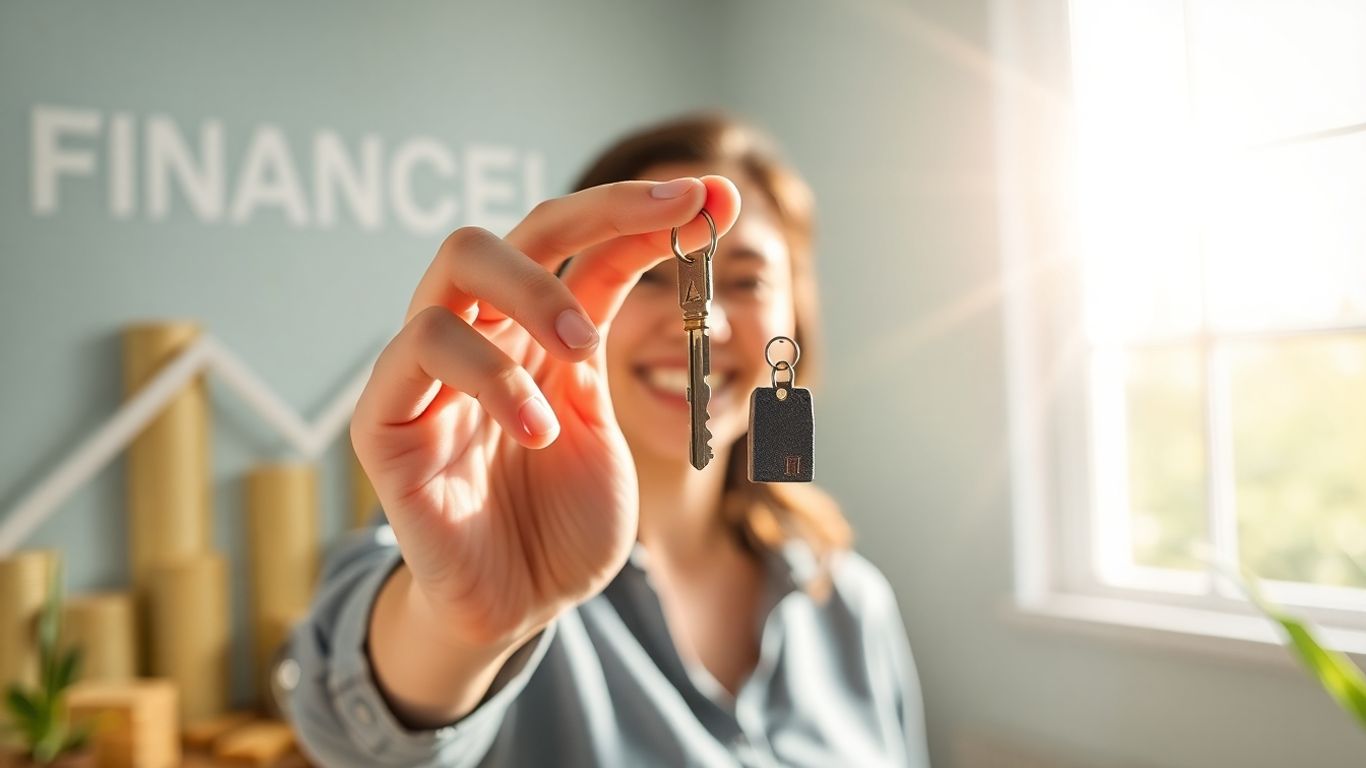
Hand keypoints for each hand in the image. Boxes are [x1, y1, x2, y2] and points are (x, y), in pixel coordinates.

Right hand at [352, 176, 741, 650]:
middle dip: (598, 211)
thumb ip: (613, 344)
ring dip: (538, 297)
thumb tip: (661, 249)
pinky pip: (420, 350)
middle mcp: (478, 338)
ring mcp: (426, 374)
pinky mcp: (386, 421)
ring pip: (457, 266)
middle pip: (512, 226)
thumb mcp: (606, 423)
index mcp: (532, 337)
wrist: (517, 611)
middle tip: (668, 228)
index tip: (717, 197)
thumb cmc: (564, 526)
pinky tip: (536, 433)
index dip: (643, 211)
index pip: (578, 245)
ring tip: (581, 362)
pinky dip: (492, 378)